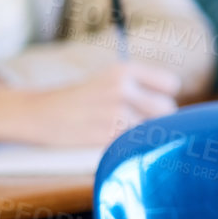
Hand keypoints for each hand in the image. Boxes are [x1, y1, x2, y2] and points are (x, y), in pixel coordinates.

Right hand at [0, 61, 180, 146]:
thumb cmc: (83, 99)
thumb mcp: (111, 80)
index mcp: (124, 70)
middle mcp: (121, 87)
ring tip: (125, 136)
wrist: (40, 113)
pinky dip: (131, 148)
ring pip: (152, 130)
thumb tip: (177, 109)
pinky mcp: (103, 135)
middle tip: (140, 125)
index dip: (164, 98)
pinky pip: (134, 144)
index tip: (154, 106)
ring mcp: (112, 112)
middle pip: (166, 109)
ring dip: (144, 137)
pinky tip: (118, 146)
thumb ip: (142, 89)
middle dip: (158, 120)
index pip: (170, 84)